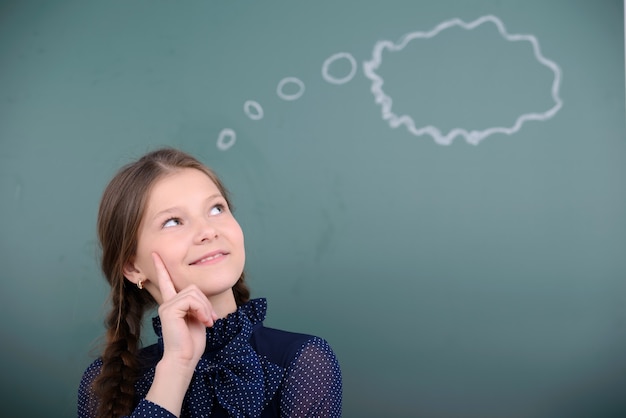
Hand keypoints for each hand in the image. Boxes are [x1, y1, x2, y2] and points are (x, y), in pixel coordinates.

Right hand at [152, 252, 217, 369]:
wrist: (184, 359)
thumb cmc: (191, 343)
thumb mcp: (197, 319)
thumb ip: (197, 305)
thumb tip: (202, 300)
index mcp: (172, 304)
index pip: (166, 282)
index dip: (161, 267)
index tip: (156, 254)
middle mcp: (167, 303)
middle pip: (193, 288)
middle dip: (206, 303)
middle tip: (210, 319)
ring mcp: (166, 306)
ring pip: (194, 293)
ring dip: (206, 308)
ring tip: (208, 322)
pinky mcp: (169, 310)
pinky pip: (191, 300)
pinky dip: (202, 310)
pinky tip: (203, 322)